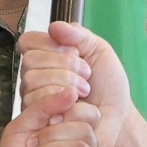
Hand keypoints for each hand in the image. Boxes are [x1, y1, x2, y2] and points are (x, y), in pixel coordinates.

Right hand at [18, 22, 132, 146]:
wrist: (118, 116)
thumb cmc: (107, 85)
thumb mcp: (99, 51)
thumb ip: (78, 35)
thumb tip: (54, 26)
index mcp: (44, 57)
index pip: (28, 41)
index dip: (51, 44)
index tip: (76, 53)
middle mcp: (33, 78)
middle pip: (30, 61)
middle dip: (64, 65)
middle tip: (86, 76)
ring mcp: (33, 99)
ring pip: (32, 81)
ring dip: (66, 83)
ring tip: (85, 92)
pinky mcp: (38, 120)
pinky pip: (39, 103)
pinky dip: (64, 101)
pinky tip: (77, 106)